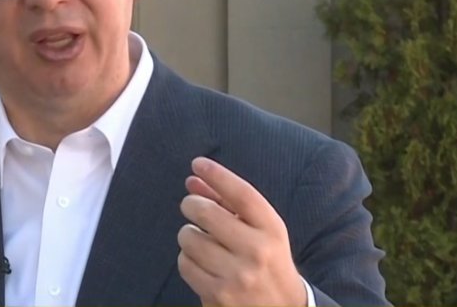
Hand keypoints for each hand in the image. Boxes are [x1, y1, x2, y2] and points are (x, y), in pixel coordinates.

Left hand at [177, 157, 306, 306]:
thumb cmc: (267, 260)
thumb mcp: (261, 230)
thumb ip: (229, 203)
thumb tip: (193, 180)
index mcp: (272, 230)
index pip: (242, 194)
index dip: (217, 175)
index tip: (198, 163)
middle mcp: (256, 251)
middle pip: (205, 212)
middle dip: (191, 204)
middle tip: (191, 205)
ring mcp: (236, 276)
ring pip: (189, 237)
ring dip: (189, 234)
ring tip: (203, 241)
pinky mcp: (217, 294)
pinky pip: (184, 263)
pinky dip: (187, 258)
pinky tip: (202, 262)